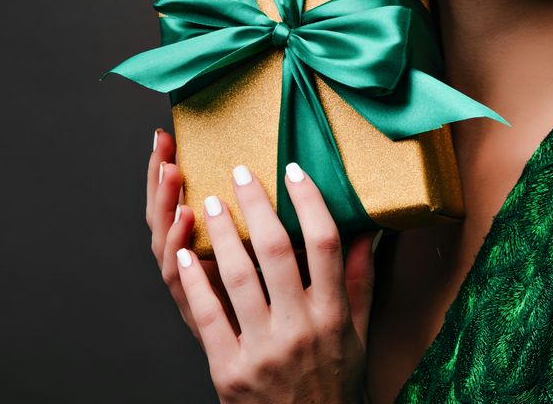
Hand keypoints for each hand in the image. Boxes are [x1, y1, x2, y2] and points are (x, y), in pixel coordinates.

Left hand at [147, 128, 377, 402]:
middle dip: (256, 205)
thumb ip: (360, 280)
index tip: (293, 171)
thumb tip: (368, 229)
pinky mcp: (230, 370)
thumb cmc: (334, 381)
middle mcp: (300, 327)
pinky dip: (195, 281)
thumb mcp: (357, 332)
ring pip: (238, 277)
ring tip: (210, 202)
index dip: (309, 202)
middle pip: (276, 251)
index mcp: (333, 314)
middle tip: (241, 172)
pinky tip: (185, 253)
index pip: (325, 243)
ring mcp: (263, 349)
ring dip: (220, 234)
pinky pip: (209, 316)